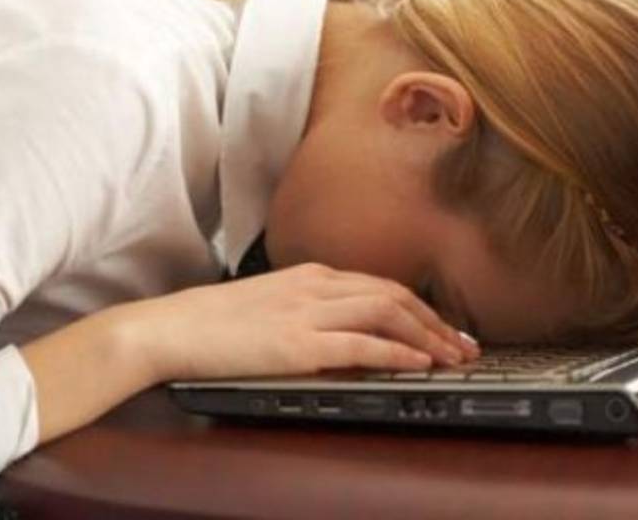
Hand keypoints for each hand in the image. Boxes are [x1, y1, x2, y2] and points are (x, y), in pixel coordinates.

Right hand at [123, 262, 480, 382]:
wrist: (171, 328)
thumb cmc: (213, 323)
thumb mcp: (271, 305)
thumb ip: (309, 311)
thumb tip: (344, 333)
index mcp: (310, 275)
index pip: (380, 284)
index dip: (421, 306)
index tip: (445, 327)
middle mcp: (316, 286)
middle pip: (394, 294)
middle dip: (437, 321)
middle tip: (465, 346)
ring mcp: (308, 312)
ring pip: (387, 312)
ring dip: (428, 335)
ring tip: (453, 357)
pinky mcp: (298, 342)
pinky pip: (361, 342)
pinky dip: (397, 350)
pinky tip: (419, 362)